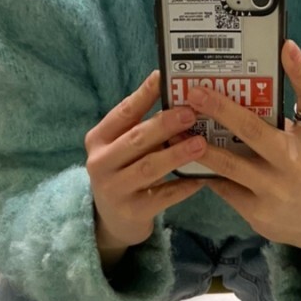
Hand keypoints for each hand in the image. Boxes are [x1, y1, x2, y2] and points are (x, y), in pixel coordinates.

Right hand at [85, 70, 208, 264]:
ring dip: (177, 154)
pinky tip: (202, 178)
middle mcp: (100, 163)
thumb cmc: (125, 174)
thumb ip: (140, 125)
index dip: (143, 95)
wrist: (113, 222)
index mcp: (98, 139)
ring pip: (149, 167)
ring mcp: (115, 189)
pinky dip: (184, 186)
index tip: (164, 78)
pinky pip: (163, 196)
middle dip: (165, 125)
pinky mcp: (132, 211)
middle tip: (191, 114)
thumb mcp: (123, 148)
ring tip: (201, 144)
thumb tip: (172, 92)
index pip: (122, 113)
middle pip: (136, 139)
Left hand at [182, 41, 300, 267]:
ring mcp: (274, 189)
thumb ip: (279, 121)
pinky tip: (184, 158)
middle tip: (194, 92)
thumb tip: (239, 90)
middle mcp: (293, 163)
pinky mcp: (256, 211)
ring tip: (176, 130)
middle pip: (253, 130)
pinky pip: (223, 186)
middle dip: (221, 108)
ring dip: (199, 145)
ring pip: (229, 164)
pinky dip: (204, 171)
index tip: (286, 47)